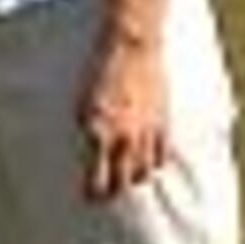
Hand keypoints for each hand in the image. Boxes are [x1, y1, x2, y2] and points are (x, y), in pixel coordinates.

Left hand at [77, 22, 168, 199]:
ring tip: (126, 177)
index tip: (89, 196)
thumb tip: (89, 156)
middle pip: (122, 184)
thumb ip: (88, 133)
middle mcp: (123, 139)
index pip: (97, 182)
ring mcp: (145, 133)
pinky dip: (153, 163)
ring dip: (133, 178)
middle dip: (112, 192)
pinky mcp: (162, 124)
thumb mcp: (82, 105)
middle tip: (106, 193)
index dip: (92, 194)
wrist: (131, 47)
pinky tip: (146, 162)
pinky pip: (160, 156)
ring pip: (143, 173)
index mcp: (98, 134)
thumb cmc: (99, 72)